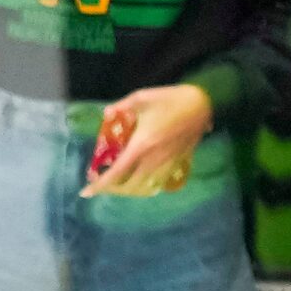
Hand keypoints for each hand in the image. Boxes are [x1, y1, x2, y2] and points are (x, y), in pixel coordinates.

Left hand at [83, 82, 212, 196]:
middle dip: (112, 190)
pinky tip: (140, 180)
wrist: (203, 103)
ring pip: (145, 188)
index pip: (117, 173)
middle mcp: (154, 159)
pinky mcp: (179, 162)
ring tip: (118, 184)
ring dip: (129, 190)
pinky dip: (146, 186)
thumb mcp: (141, 97)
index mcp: (142, 145)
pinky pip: (160, 183)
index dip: (100, 185)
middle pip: (129, 186)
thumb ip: (120, 107)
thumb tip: (105, 114)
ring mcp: (168, 162)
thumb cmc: (170, 99)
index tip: (86, 192)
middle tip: (100, 184)